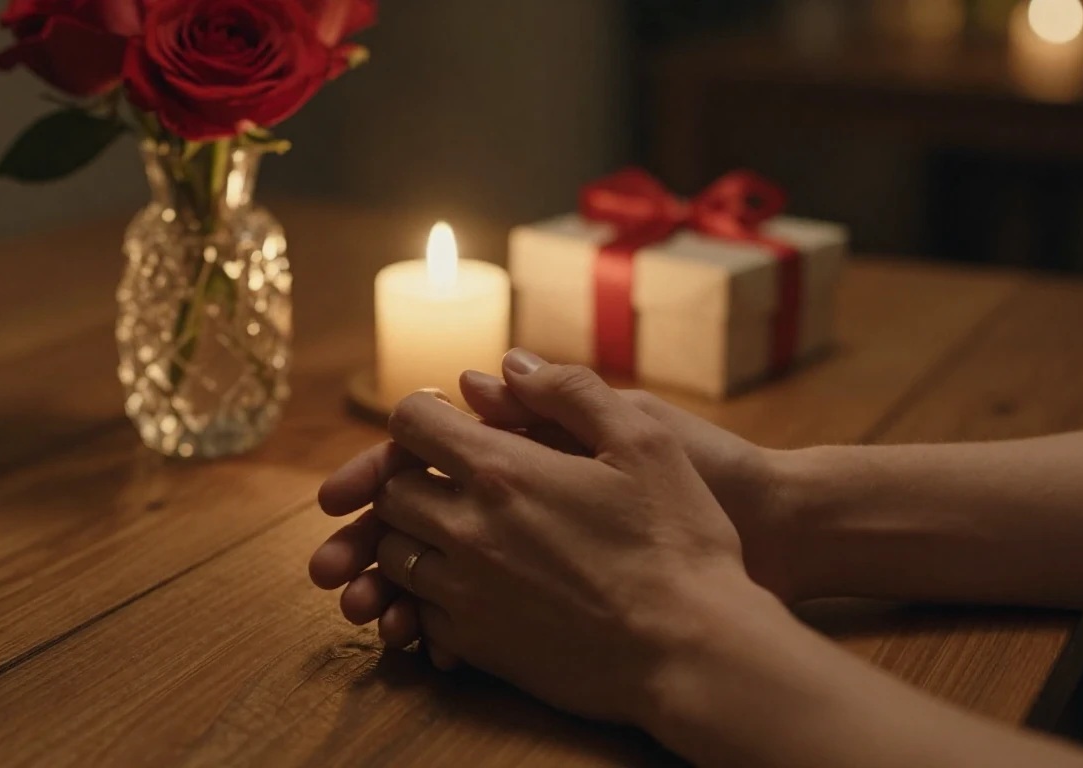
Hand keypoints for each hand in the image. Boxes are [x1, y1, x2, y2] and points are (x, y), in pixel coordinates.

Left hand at [313, 349, 773, 726]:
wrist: (692, 653)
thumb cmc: (678, 542)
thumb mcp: (645, 441)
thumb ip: (572, 392)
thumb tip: (510, 364)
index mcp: (502, 472)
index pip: (411, 423)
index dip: (424, 414)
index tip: (451, 421)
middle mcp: (467, 531)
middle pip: (391, 491)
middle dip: (412, 475)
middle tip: (452, 477)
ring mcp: (466, 594)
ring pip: (396, 555)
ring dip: (415, 536)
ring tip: (460, 532)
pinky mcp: (478, 646)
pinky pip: (421, 613)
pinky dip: (430, 596)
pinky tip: (473, 589)